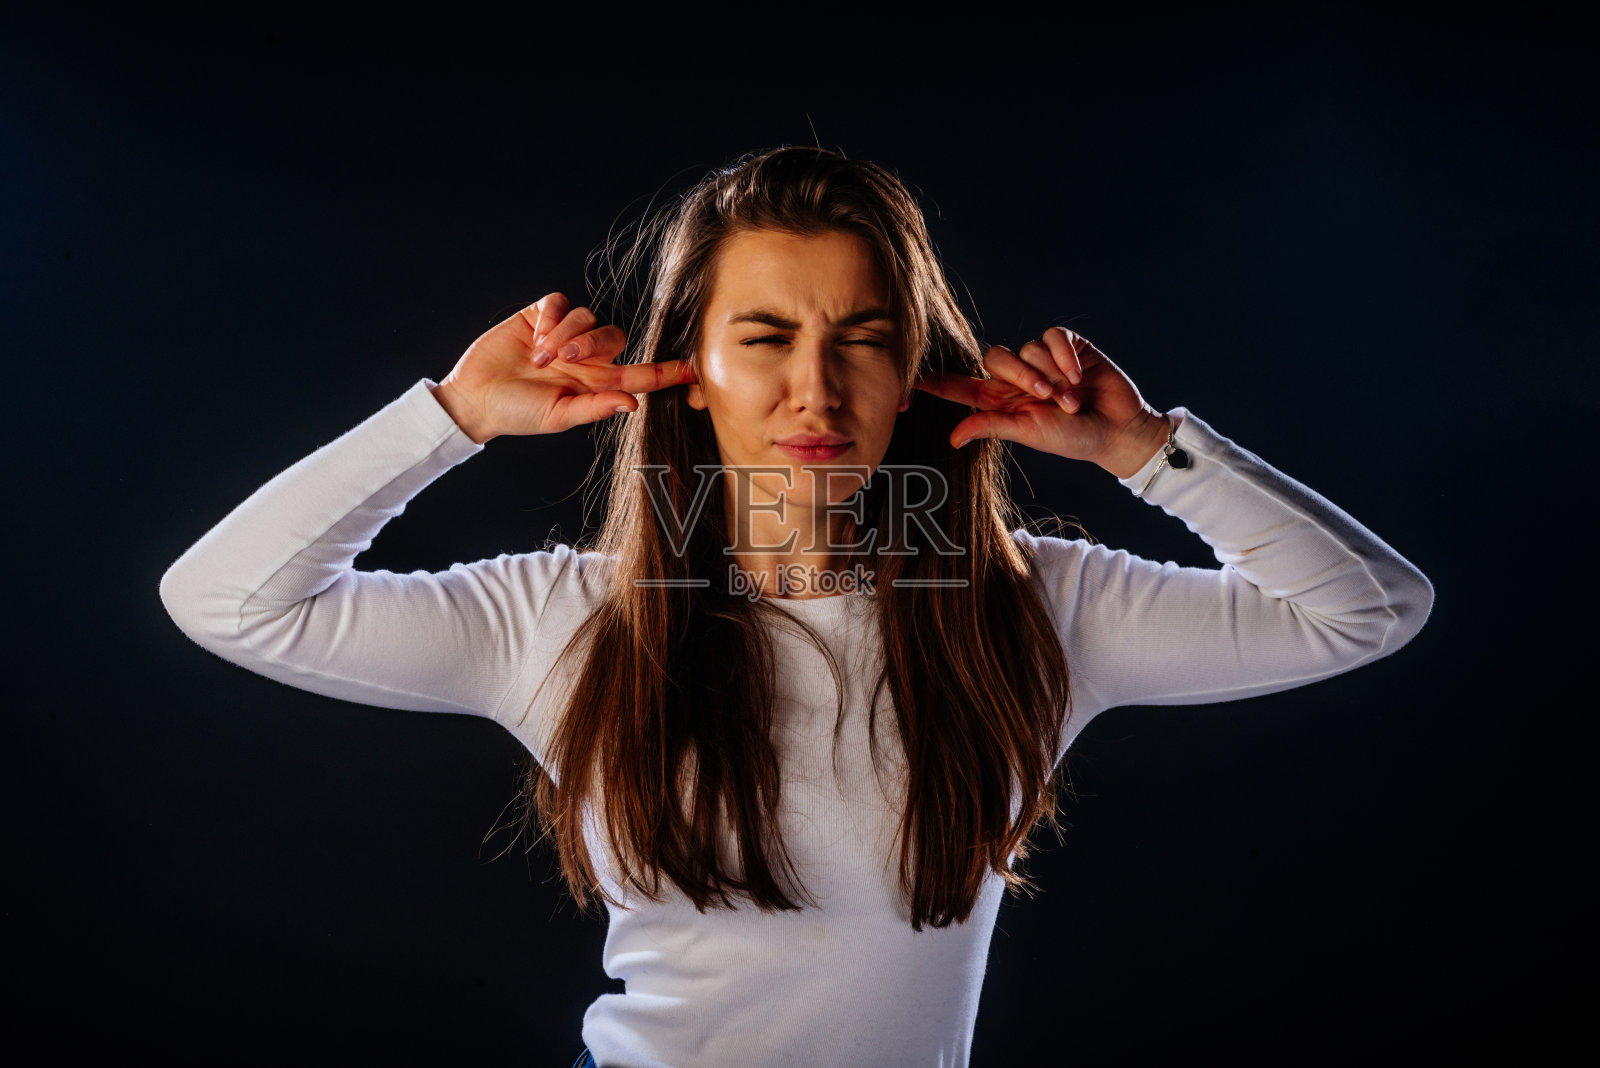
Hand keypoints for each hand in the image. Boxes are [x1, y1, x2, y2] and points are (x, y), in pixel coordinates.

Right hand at [432, 293, 696, 442]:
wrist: (475, 397)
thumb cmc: (518, 414)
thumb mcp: (559, 417)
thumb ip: (596, 407)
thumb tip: (634, 403)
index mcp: (595, 384)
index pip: (640, 375)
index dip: (667, 372)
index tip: (695, 369)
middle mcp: (585, 358)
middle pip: (614, 336)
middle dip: (593, 344)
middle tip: (564, 359)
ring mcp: (563, 335)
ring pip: (587, 316)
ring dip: (566, 334)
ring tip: (540, 355)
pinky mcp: (540, 316)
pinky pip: (560, 302)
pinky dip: (550, 318)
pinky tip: (533, 336)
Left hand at [915, 328, 1170, 478]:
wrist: (1117, 429)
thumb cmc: (1073, 439)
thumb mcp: (1029, 433)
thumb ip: (992, 425)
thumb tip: (953, 438)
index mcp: (1000, 401)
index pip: (958, 386)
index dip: (933, 381)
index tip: (905, 378)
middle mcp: (1016, 378)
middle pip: (995, 358)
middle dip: (1021, 376)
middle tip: (1046, 397)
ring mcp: (1041, 360)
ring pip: (1026, 348)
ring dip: (1051, 373)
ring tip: (1071, 398)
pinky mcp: (1066, 346)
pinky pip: (1052, 337)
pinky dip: (1065, 355)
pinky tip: (1079, 374)